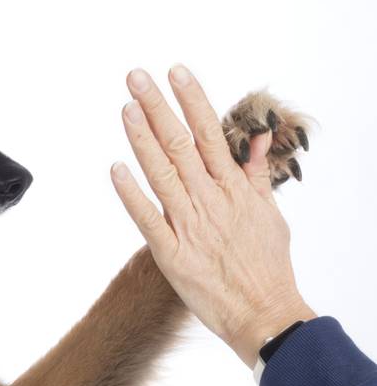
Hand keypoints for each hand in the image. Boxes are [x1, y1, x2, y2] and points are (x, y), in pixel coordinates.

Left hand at [110, 65, 313, 366]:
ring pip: (162, 173)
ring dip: (142, 139)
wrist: (264, 314)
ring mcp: (190, 226)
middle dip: (157, 107)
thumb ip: (255, 174)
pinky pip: (147, 219)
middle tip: (135, 76)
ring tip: (125, 108)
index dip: (191, 100)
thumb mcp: (269, 214)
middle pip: (180, 144)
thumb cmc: (268, 266)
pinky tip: (116, 169)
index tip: (175, 72)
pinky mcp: (172, 255)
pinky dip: (131, 194)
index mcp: (234, 188)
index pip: (209, 132)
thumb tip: (255, 138)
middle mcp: (211, 200)